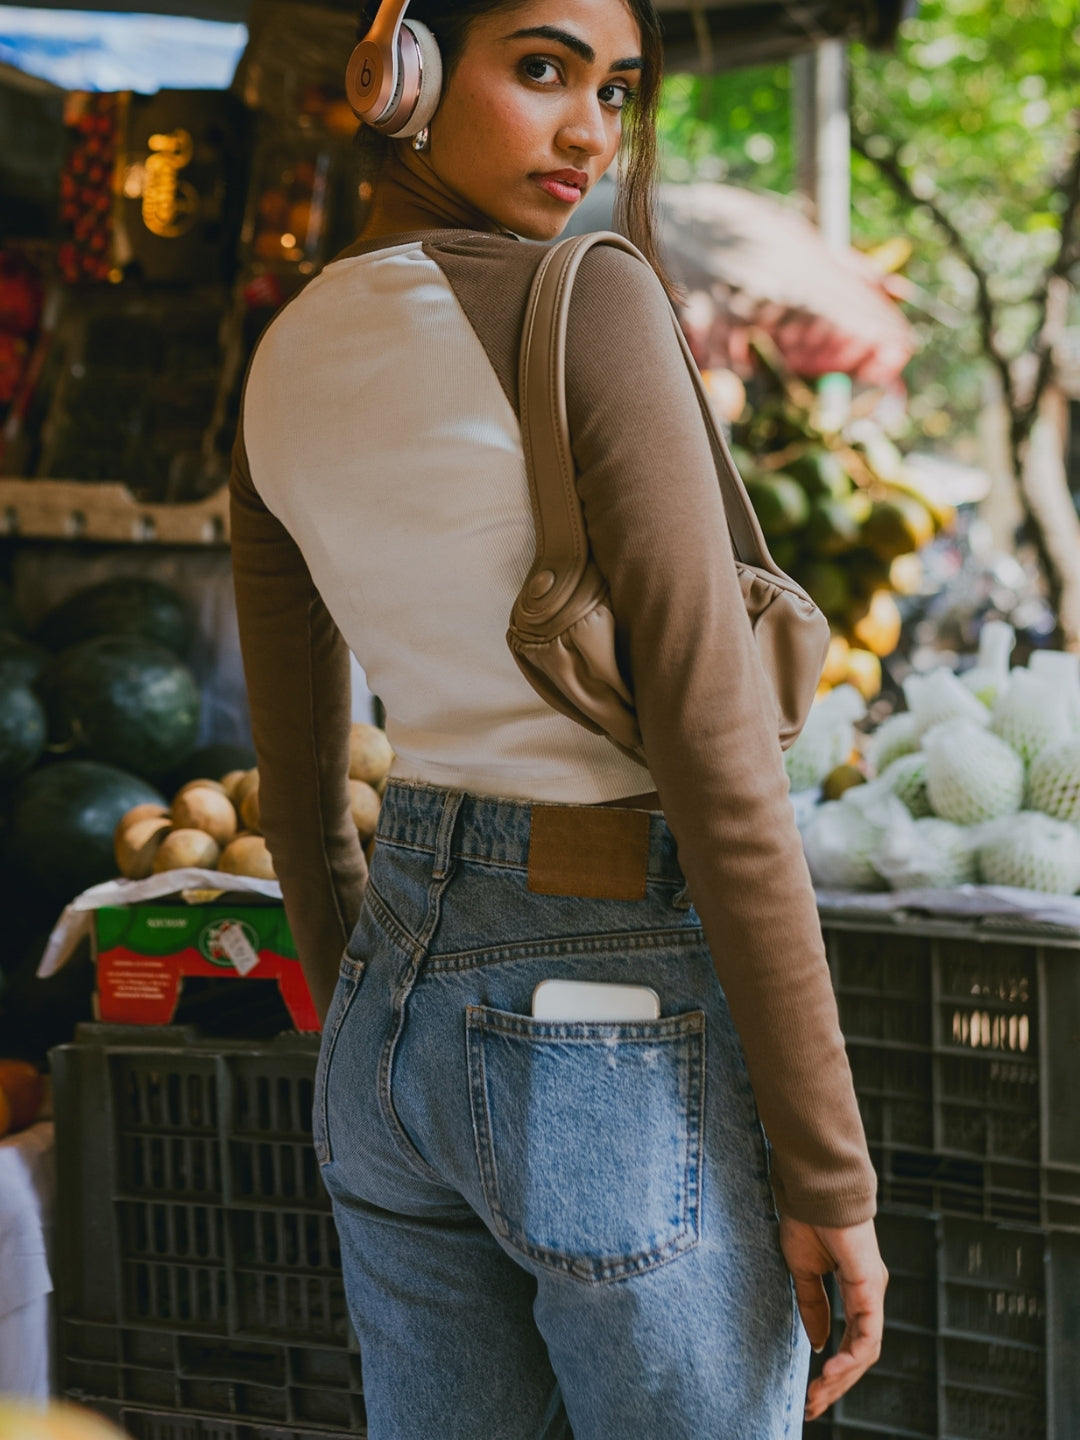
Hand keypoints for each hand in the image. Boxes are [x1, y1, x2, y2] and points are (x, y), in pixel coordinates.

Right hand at [779, 1214, 886, 1421]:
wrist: (813, 1187)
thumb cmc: (807, 1219)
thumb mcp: (803, 1271)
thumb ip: (812, 1306)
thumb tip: (817, 1341)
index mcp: (857, 1289)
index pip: (852, 1342)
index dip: (834, 1371)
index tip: (812, 1394)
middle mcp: (870, 1294)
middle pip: (861, 1354)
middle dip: (837, 1385)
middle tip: (813, 1407)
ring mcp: (873, 1291)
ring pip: (866, 1351)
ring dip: (842, 1378)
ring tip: (818, 1396)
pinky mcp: (870, 1286)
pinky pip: (867, 1334)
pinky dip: (850, 1357)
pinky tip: (830, 1371)